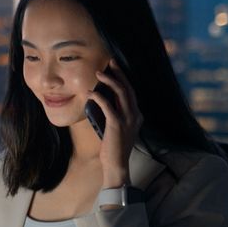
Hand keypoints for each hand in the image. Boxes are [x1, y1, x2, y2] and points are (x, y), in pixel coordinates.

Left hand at [88, 61, 142, 187]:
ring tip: (99, 74)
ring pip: (121, 93)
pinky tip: (90, 93)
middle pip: (128, 88)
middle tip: (110, 62)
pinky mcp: (117, 124)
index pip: (131, 92)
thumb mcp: (118, 128)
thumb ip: (115, 115)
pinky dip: (99, 97)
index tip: (115, 68)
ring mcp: (128, 119)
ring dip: (109, 81)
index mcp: (137, 115)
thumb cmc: (114, 146)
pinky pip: (108, 105)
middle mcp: (135, 115)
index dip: (124, 78)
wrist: (116, 163)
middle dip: (119, 73)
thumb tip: (103, 100)